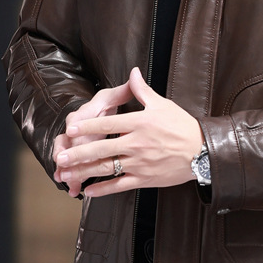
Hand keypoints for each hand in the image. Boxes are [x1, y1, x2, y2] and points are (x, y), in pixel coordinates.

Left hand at [55, 67, 202, 196]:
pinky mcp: (145, 179)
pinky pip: (119, 185)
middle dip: (78, 154)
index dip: (87, 126)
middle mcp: (136, 144)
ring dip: (85, 172)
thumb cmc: (182, 126)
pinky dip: (103, 190)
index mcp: (139, 123)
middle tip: (61, 157)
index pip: (108, 124)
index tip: (70, 128)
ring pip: (107, 168)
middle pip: (101, 149)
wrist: (202, 151)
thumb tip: (133, 72)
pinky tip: (89, 191)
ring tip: (67, 174)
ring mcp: (139, 163)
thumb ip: (142, 90)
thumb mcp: (162, 104)